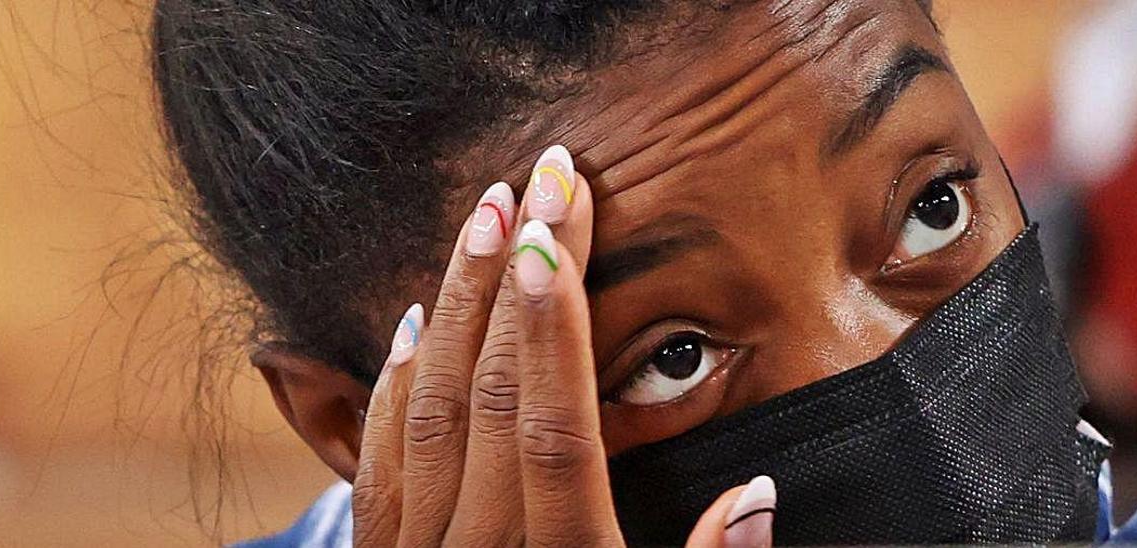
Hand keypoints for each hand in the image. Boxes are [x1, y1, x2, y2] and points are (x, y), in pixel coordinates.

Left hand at [351, 145, 775, 546]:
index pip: (556, 432)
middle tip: (542, 182)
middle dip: (519, 279)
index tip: (557, 237)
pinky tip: (414, 322)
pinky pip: (379, 462)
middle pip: (498, 397)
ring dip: (460, 305)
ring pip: (434, 411)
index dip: (556, 331)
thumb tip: (758, 494)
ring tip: (486, 218)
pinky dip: (396, 386)